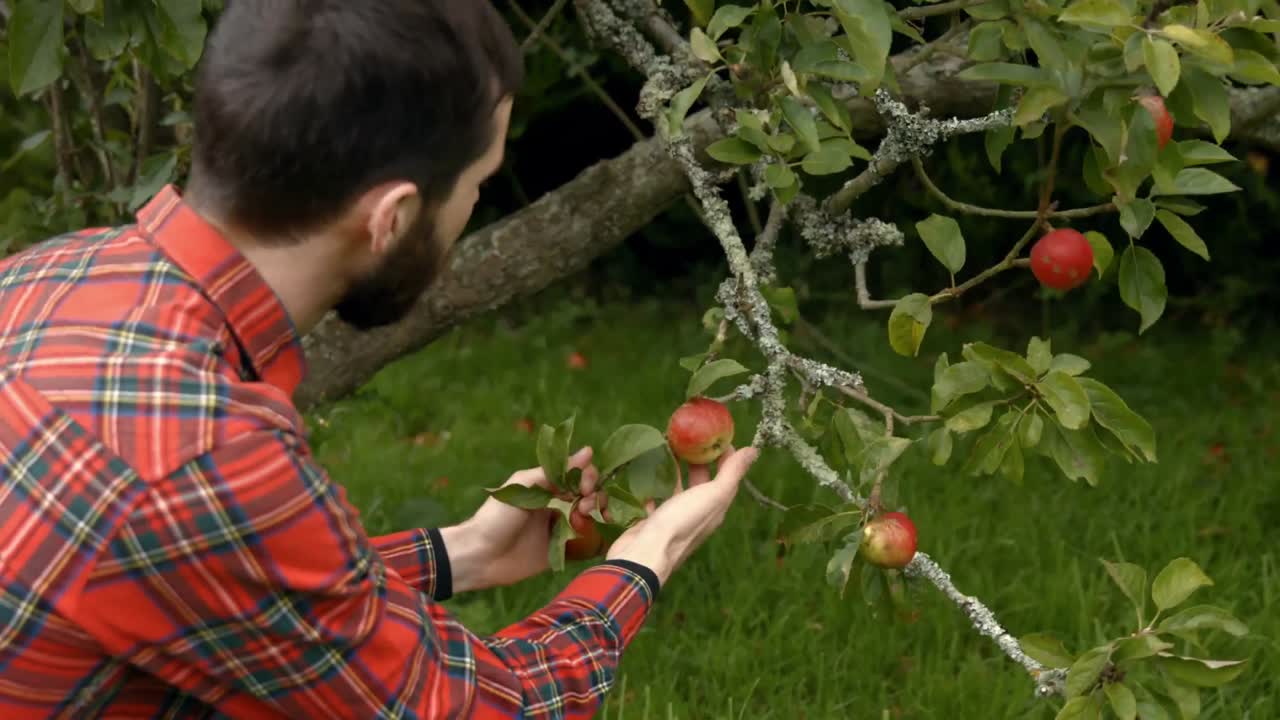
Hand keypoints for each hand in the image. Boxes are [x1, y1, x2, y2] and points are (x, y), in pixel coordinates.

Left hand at [440, 446, 604, 592]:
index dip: (588, 478)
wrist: (480, 556)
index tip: (585, 488)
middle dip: (594, 497)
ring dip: (595, 515)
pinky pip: (584, 542)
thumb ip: (554, 471)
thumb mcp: (523, 486)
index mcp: (547, 486)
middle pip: (588, 494)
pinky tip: (594, 535)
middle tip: (585, 508)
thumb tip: (588, 451)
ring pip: (589, 516)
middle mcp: (556, 504)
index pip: (578, 475)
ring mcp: (559, 527)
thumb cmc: (496, 517)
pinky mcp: (560, 550)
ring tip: (583, 521)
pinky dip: (593, 537)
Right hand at [605, 445, 759, 586]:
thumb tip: (754, 450)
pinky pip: (655, 499)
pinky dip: (653, 485)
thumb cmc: (682, 522)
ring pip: (678, 489)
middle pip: (702, 482)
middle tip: (689, 435)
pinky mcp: (652, 521)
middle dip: (698, 459)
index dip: (724, 455)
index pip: (726, 477)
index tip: (716, 433)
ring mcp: (674, 518)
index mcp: (715, 508)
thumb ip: (732, 474)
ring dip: (675, 470)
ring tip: (667, 447)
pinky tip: (646, 471)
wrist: (645, 554)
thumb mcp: (712, 495)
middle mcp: (697, 513)